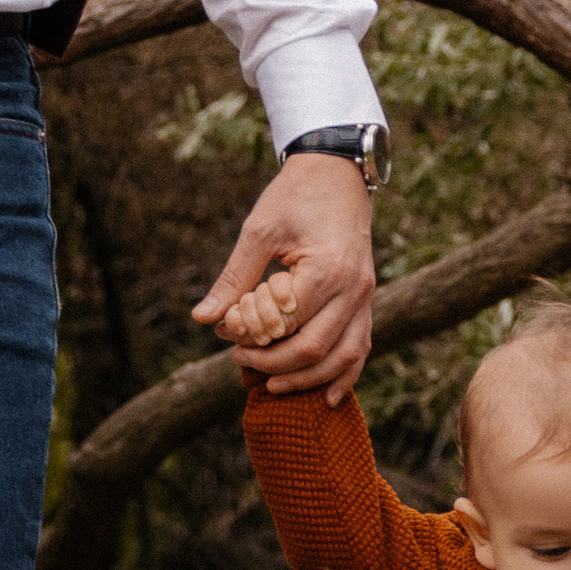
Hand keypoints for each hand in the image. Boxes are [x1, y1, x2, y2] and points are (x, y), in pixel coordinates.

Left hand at [194, 153, 374, 404]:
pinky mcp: (366, 301)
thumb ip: (233, 278)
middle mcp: (353, 289)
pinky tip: (326, 398)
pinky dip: (345, 375)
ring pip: (344, 357)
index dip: (254, 338)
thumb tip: (203, 318)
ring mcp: (365, 297)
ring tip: (273, 385)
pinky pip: (361, 347)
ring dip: (308, 379)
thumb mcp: (258, 231)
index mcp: (326, 269)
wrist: (337, 171)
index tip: (229, 337)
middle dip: (275, 364)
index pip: (287, 323)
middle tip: (242, 361)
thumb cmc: (295, 195)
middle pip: (315, 349)